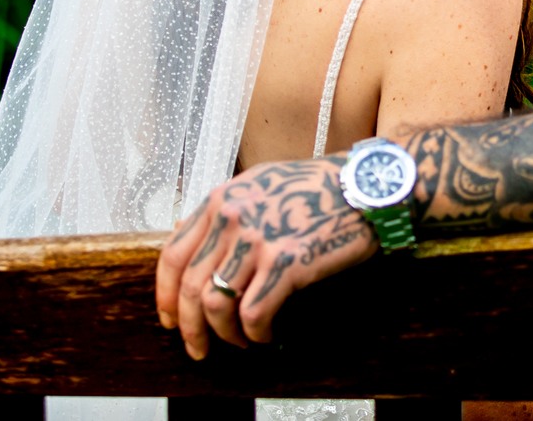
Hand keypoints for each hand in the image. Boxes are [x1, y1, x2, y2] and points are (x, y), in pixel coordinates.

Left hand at [156, 157, 377, 358]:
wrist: (366, 186)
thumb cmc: (320, 187)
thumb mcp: (261, 184)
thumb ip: (225, 209)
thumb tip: (182, 232)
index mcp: (223, 198)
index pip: (173, 254)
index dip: (165, 294)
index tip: (171, 317)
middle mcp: (233, 216)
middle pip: (190, 286)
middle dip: (190, 327)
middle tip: (198, 347)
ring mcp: (259, 238)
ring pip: (216, 303)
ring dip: (224, 334)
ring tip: (240, 342)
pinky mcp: (287, 262)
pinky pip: (253, 312)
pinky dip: (256, 334)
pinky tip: (266, 336)